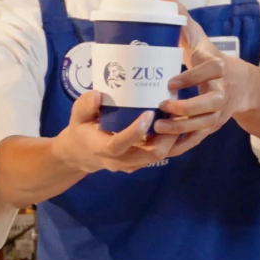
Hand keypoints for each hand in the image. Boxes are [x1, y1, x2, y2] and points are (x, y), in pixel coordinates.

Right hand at [50, 91, 179, 175]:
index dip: (136, 131)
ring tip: (181, 116)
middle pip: (150, 155)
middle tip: (177, 113)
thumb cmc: (81, 130)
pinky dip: (170, 141)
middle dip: (167, 136)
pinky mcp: (140, 162)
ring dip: (172, 138)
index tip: (149, 112)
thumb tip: (98, 94)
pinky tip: (177, 122)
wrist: (81, 154)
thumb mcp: (77, 116)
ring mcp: (132, 164)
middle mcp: (120, 161)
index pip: (120, 144)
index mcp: (102, 148)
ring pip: (158, 156)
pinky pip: (159, 154)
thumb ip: (86, 105)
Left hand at [153, 0, 257, 156]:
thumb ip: (183, 19)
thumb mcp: (201, 38)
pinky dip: (182, 145)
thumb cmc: (213, 58)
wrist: (242, 85)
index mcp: (219, 69)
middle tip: (162, 106)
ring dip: (182, 129)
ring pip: (203, 125)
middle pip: (209, 104)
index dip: (192, 78)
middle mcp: (222, 93)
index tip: (170, 81)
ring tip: (157, 128)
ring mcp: (218, 113)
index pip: (210, 72)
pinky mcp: (212, 126)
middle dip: (187, 108)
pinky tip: (162, 150)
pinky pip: (198, 139)